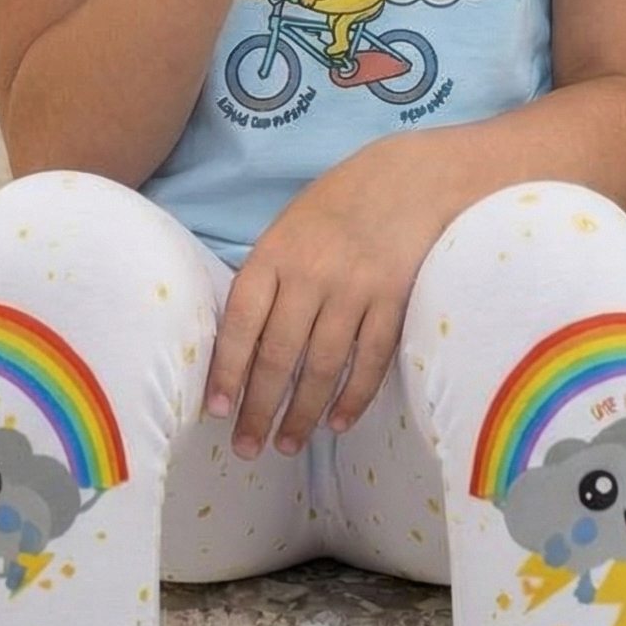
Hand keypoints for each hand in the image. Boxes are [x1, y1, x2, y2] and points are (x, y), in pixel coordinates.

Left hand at [204, 141, 450, 457]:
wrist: (408, 177)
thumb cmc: (338, 205)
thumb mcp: (290, 228)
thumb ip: (268, 278)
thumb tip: (243, 347)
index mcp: (275, 252)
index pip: (241, 322)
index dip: (227, 370)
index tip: (217, 410)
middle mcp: (311, 274)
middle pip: (279, 356)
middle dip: (259, 409)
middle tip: (247, 448)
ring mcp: (354, 289)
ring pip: (322, 368)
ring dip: (302, 414)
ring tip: (286, 444)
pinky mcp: (393, 302)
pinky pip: (369, 363)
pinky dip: (352, 398)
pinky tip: (337, 423)